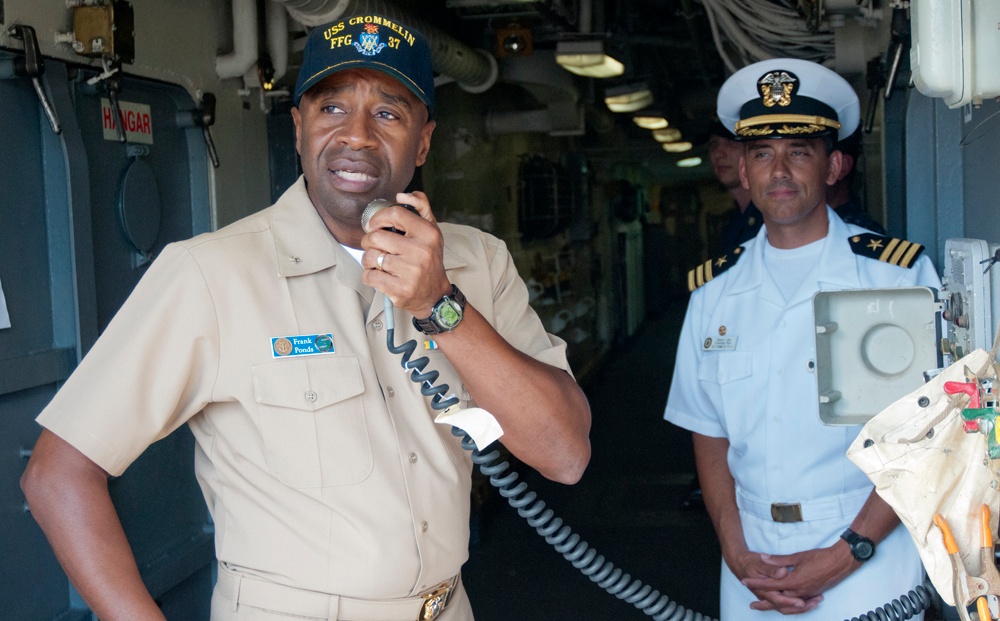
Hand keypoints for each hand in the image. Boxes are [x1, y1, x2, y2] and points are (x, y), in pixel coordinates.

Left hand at [360, 191, 451, 316]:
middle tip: (373, 246)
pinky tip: (378, 275)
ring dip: (368, 259)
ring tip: (376, 262)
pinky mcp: (400, 289)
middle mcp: (421, 251)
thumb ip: (420, 207)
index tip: (373, 225)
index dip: (378, 218)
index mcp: (428, 233)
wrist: (435, 294)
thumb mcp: (432, 231)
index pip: (395, 214)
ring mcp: (410, 272)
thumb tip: (401, 195)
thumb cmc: (429, 259)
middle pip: (376, 237)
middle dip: (368, 241)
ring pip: (370, 257)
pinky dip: (369, 276)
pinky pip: (370, 276)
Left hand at [739, 542, 856, 613]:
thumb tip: (763, 557)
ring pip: (788, 605)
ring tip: (766, 606)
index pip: (770, 585)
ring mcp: (807, 595)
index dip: (756, 584)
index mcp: (793, 582)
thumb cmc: (820, 557)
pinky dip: (790, 605)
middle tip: (752, 605)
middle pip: (777, 600)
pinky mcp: (813, 594)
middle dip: (764, 602)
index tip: (744, 582)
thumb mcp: (797, 556)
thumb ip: (778, 560)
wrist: (841, 562)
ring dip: (777, 606)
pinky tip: (786, 603)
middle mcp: (799, 592)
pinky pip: (798, 604)